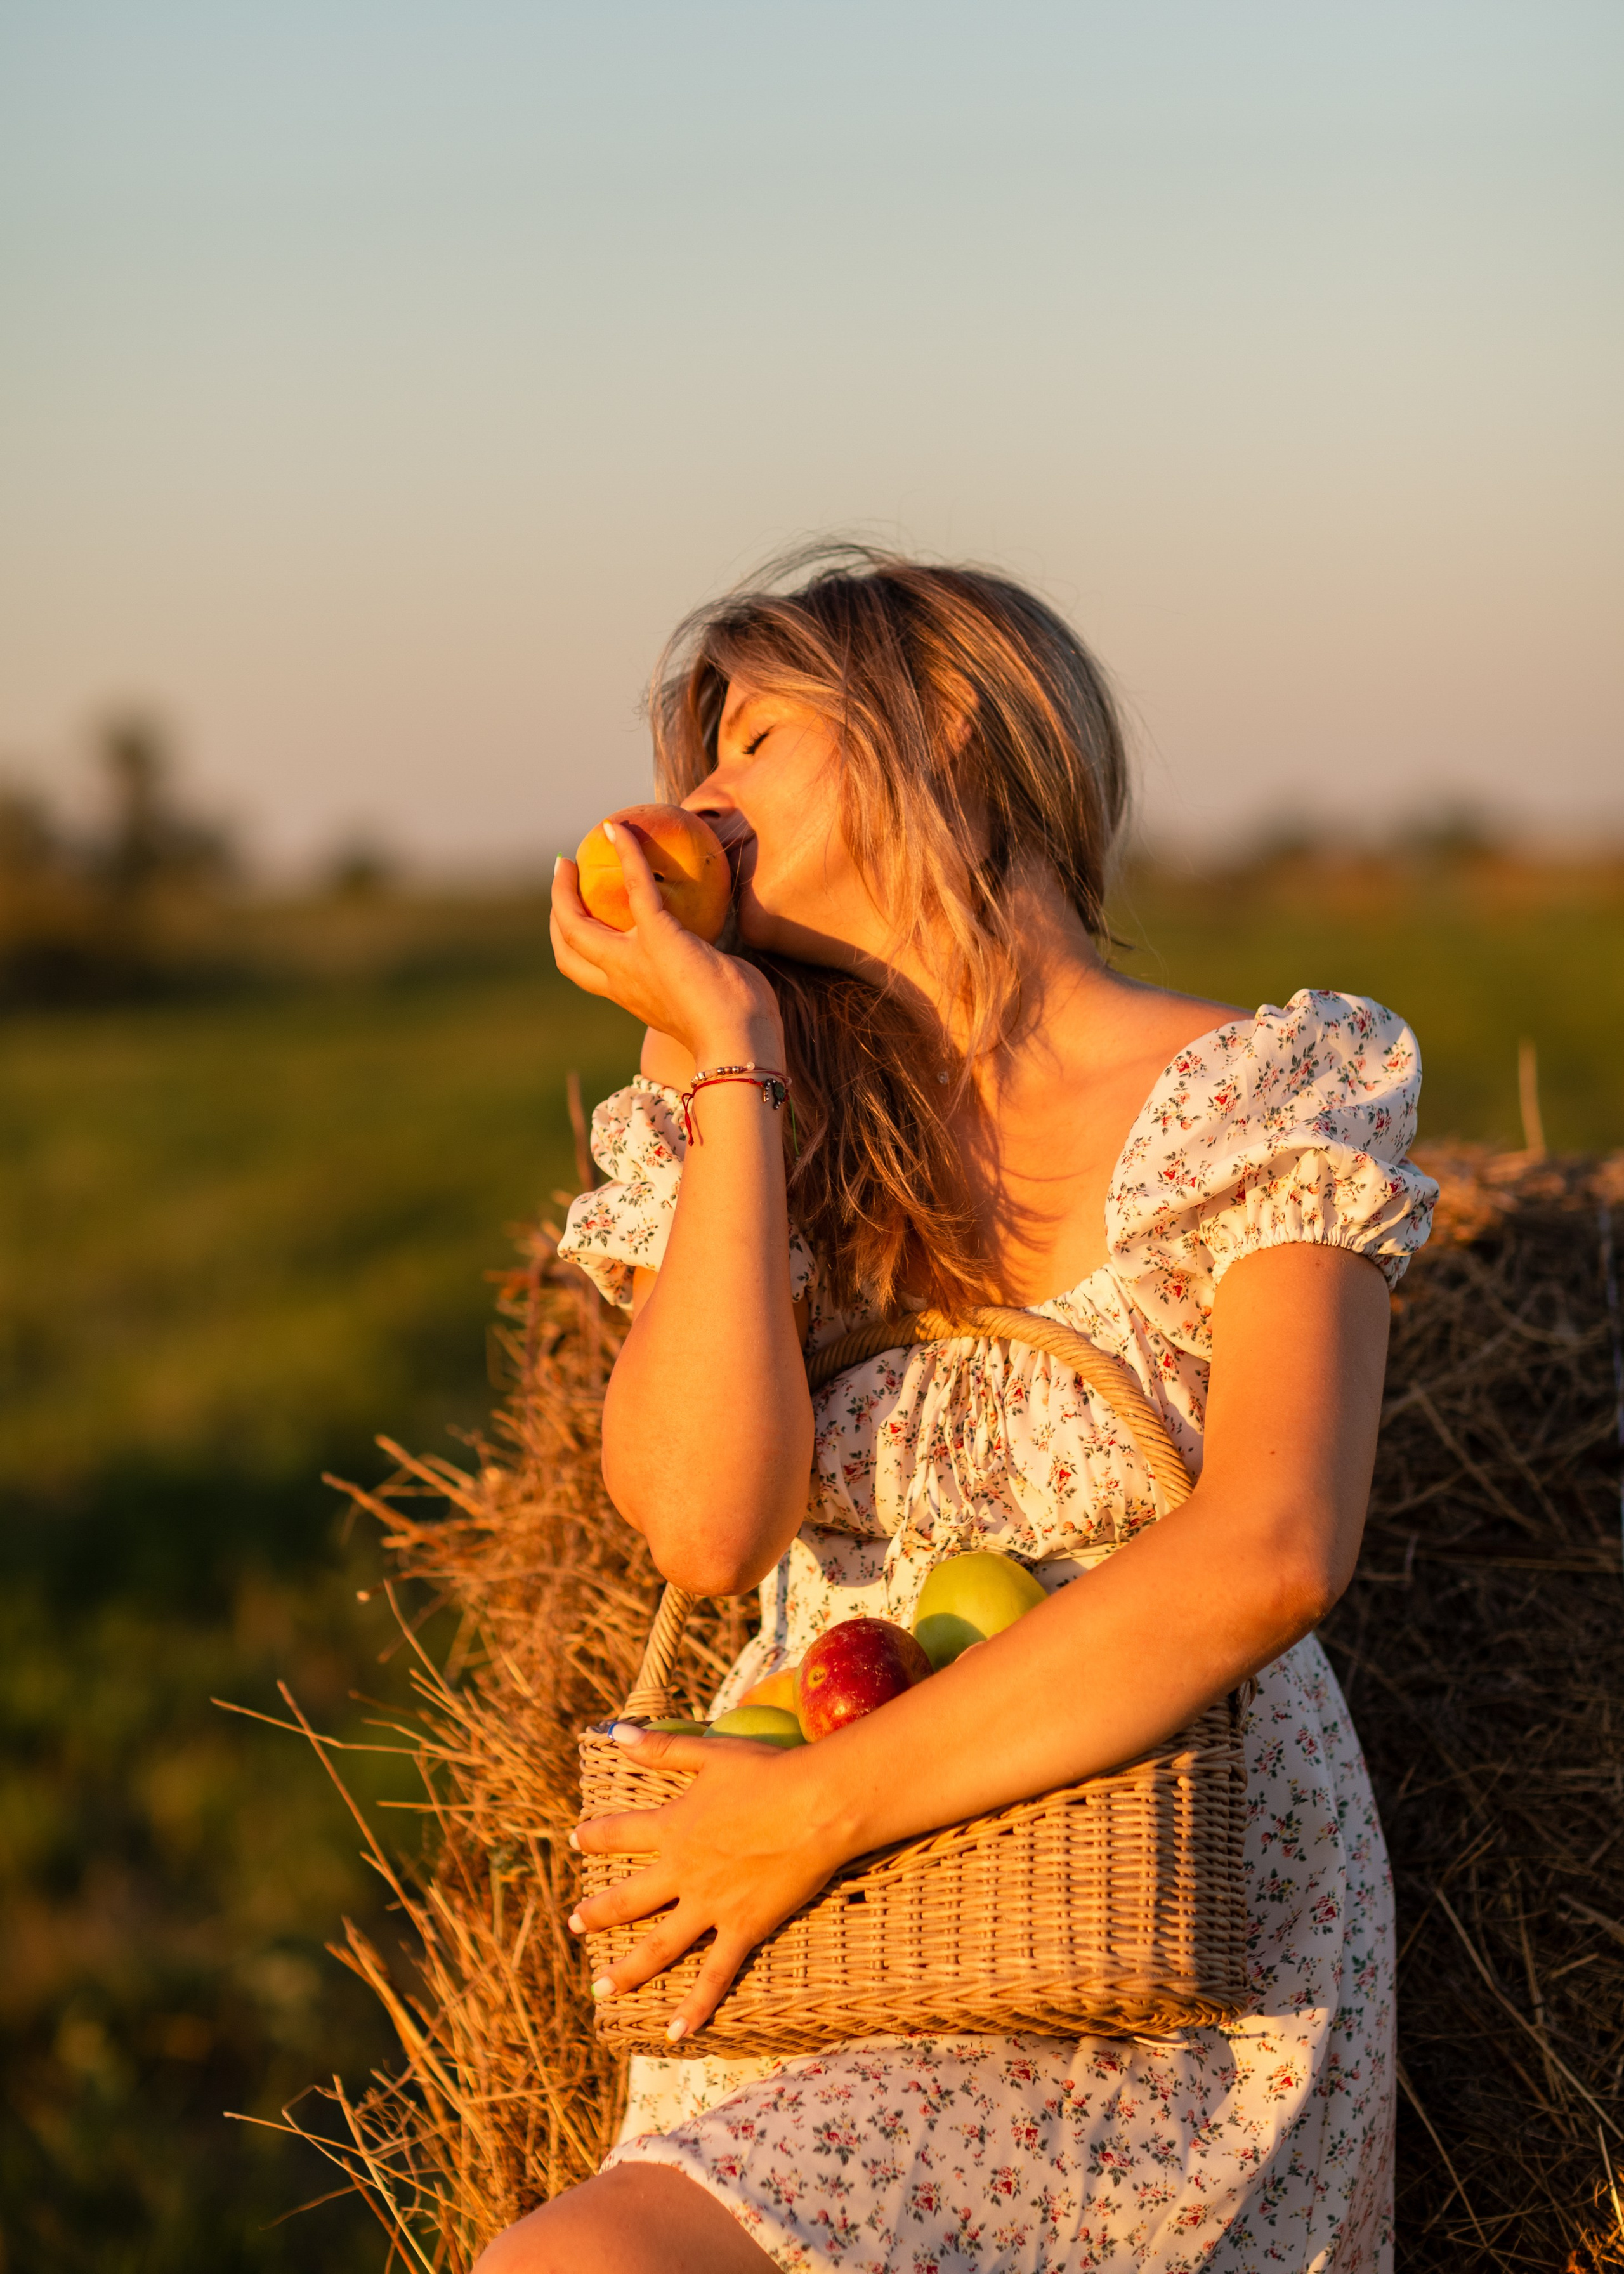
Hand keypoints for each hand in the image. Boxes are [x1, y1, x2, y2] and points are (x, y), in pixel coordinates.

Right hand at [550, 826, 781, 1063]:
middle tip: (563, 877)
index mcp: (631, 998)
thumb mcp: (710, 998)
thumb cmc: (739, 1028)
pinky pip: (635, 885)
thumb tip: (718, 956)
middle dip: (557, 912)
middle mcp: (621, 982)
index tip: (578, 918)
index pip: (587, 974)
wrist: (740, 1046)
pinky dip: (625, 853)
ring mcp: (632, 961)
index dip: (573, 945)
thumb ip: (701, 974)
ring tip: (571, 859)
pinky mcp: (658, 937)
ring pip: (576, 924)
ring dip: (566, 889)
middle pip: (567, 948)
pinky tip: (620, 827)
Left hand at [569, 1723, 846, 2040]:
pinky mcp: (742, 1928)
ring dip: (627, 1969)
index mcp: (674, 1827)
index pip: (620, 1833)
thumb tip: (617, 1733)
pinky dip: (694, 2007)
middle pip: (629, 1898)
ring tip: (600, 1989)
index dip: (595, 1837)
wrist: (815, 1806)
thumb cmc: (768, 1773)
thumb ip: (662, 1748)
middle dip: (598, 1913)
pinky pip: (714, 1975)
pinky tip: (675, 2033)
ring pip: (659, 1946)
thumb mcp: (710, 1753)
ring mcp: (711, 1905)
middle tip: (575, 1923)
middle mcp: (683, 1871)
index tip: (576, 1840)